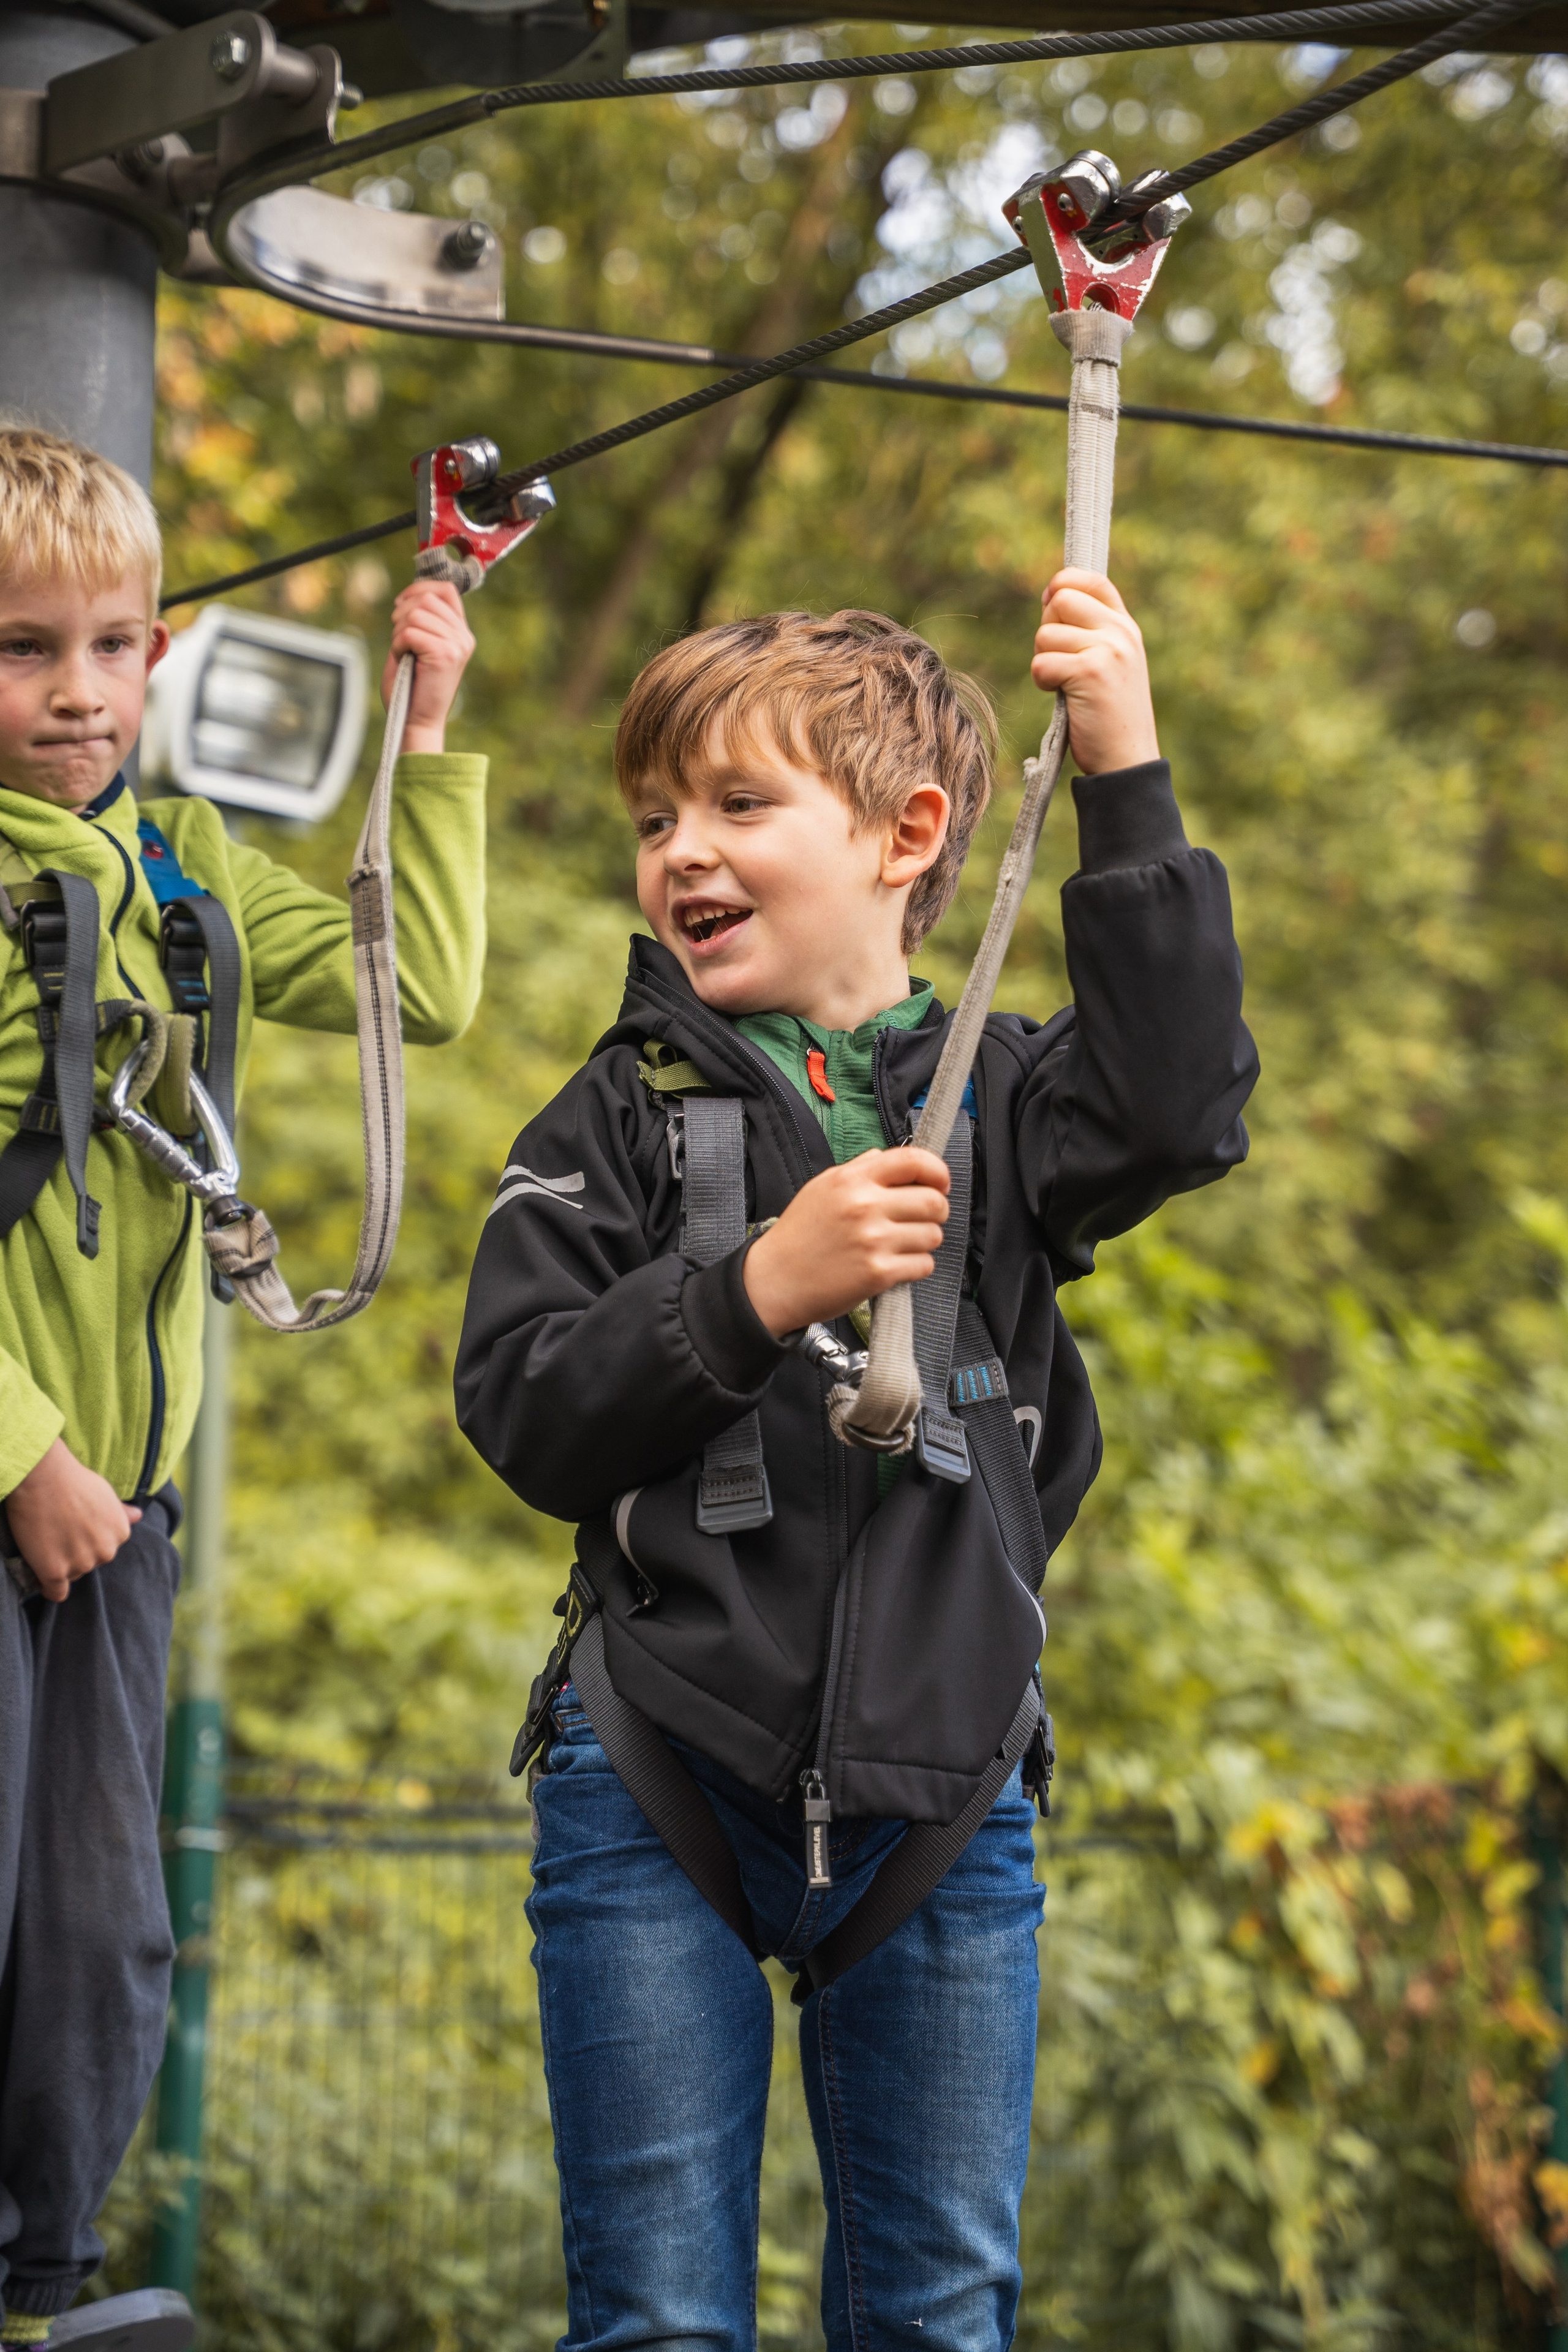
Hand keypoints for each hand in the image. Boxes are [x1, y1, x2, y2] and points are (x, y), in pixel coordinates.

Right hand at [5, 1438, 139, 1603]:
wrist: (44, 1478)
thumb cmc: (73, 1481)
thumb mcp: (105, 1494)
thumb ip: (120, 1512)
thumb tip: (138, 1516)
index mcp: (120, 1534)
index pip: (104, 1550)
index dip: (86, 1542)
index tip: (72, 1531)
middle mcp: (106, 1551)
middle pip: (88, 1564)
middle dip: (75, 1554)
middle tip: (57, 1534)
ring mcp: (81, 1563)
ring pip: (71, 1575)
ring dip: (59, 1565)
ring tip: (46, 1543)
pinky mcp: (55, 1572)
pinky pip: (56, 1593)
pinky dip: (49, 1588)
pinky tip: (42, 1577)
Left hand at [383, 579, 476, 755]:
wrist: (416, 722)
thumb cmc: (411, 687)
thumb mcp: (419, 646)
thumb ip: (420, 619)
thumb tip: (410, 593)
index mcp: (461, 633)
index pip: (446, 590)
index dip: (419, 589)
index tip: (402, 605)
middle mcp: (464, 637)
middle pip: (427, 597)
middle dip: (402, 613)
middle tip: (399, 638)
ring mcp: (456, 645)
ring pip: (415, 614)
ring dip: (398, 632)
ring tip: (402, 653)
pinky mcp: (444, 654)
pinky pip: (409, 632)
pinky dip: (397, 645)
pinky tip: (403, 661)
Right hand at [742, 1149, 951, 1338]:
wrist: (774, 1280)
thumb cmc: (798, 1235)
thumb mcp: (821, 1188)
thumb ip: (857, 1169)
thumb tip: (885, 1156)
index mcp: (851, 1180)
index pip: (913, 1161)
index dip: (937, 1171)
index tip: (941, 1183)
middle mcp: (865, 1206)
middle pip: (933, 1201)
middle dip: (937, 1211)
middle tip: (924, 1219)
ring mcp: (873, 1240)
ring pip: (933, 1235)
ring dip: (926, 1241)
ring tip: (903, 1245)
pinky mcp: (878, 1273)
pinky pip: (924, 1264)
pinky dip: (917, 1266)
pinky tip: (897, 1265)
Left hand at [1031, 569, 1159, 776]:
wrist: (1127, 759)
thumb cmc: (1111, 716)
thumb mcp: (1113, 663)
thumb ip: (1092, 631)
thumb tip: (1052, 596)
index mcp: (1126, 626)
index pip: (1092, 579)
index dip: (1063, 584)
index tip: (1052, 606)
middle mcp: (1120, 632)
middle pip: (1061, 599)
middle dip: (1047, 628)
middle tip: (1058, 659)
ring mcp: (1107, 650)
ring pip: (1046, 633)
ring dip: (1043, 661)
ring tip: (1064, 684)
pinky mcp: (1089, 672)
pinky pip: (1041, 662)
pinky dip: (1042, 681)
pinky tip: (1061, 695)